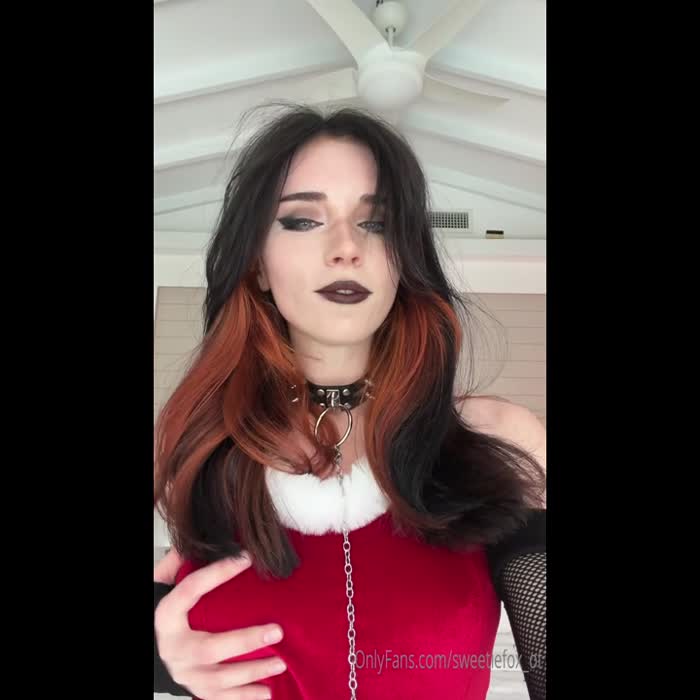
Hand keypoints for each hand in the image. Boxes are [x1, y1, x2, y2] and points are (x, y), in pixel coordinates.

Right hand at [154, 550, 285, 698]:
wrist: (153, 645)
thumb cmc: (168, 613)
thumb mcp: (166, 584)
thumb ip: (180, 563)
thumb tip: (203, 540)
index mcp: (166, 617)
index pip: (189, 591)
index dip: (216, 573)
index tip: (245, 558)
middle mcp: (174, 649)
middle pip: (208, 649)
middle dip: (244, 641)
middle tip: (277, 630)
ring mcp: (185, 673)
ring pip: (218, 679)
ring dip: (252, 671)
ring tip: (281, 660)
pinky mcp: (196, 689)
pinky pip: (221, 698)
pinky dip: (245, 697)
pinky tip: (268, 691)